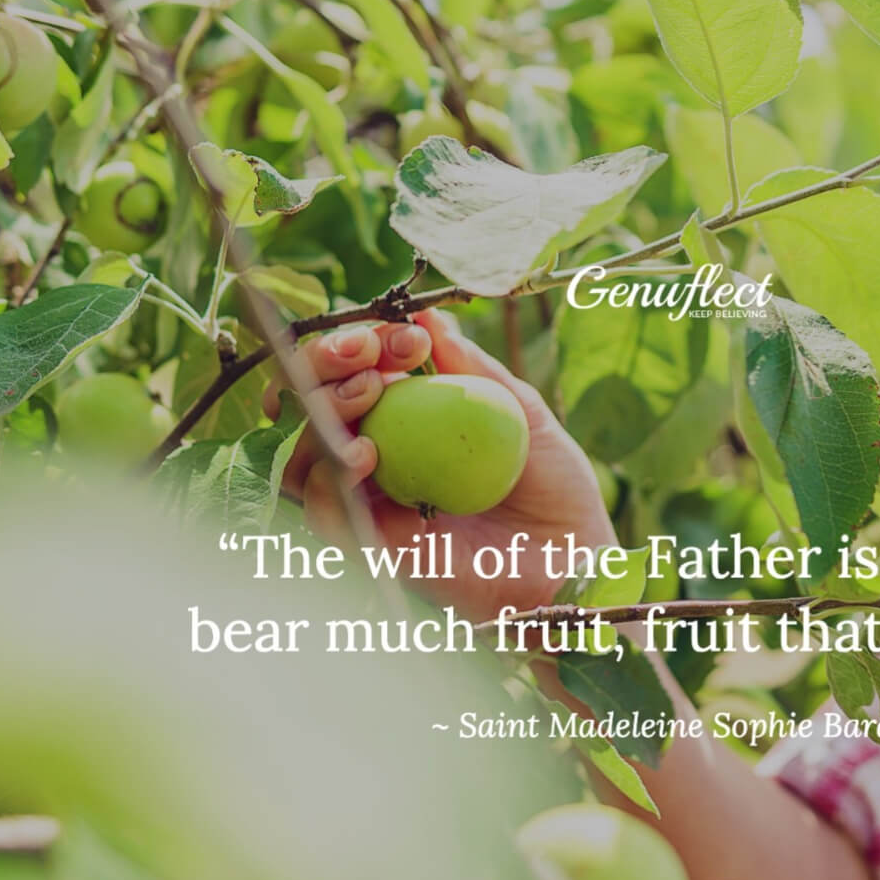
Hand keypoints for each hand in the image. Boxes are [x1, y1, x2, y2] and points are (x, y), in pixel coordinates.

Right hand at [267, 310, 617, 622]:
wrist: (577, 564)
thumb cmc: (556, 491)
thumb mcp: (523, 414)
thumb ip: (474, 369)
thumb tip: (429, 316)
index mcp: (407, 426)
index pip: (353, 375)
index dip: (362, 345)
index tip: (407, 336)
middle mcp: (378, 464)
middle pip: (310, 408)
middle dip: (322, 364)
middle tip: (366, 354)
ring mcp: (372, 507)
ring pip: (302, 459)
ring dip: (321, 413)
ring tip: (369, 392)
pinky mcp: (377, 551)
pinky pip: (325, 516)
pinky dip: (329, 479)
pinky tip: (364, 454)